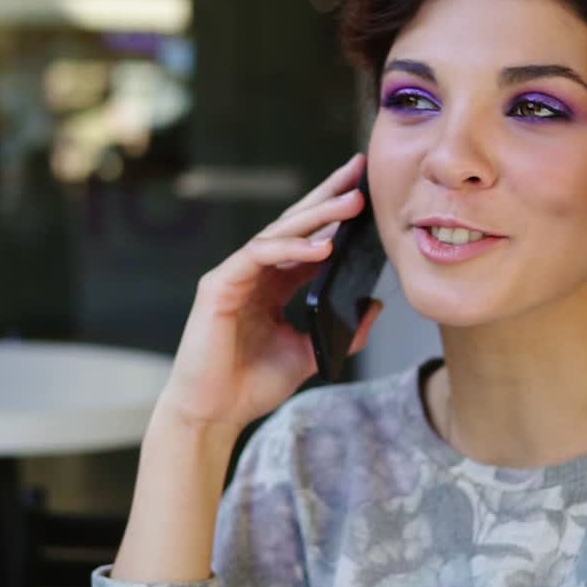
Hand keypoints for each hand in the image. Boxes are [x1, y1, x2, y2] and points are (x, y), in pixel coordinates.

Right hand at [154, 154, 383, 438]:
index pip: (308, 240)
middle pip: (294, 224)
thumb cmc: (251, 386)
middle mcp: (254, 273)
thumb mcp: (309, 353)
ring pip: (279, 232)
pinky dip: (290, 247)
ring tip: (351, 204)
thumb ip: (340, 330)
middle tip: (358, 172)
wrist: (213, 414)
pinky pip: (258, 255)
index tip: (364, 192)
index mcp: (274, 285)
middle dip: (327, 196)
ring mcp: (235, 275)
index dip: (333, 216)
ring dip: (317, 216)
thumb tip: (373, 305)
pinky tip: (322, 246)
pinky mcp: (219, 286)